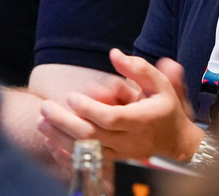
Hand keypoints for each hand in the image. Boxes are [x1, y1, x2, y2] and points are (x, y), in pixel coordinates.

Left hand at [38, 49, 204, 165]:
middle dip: (65, 122)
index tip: (71, 96)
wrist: (176, 142)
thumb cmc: (166, 109)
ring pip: (87, 152)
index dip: (89, 109)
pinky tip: (51, 143)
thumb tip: (115, 54)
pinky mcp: (114, 164)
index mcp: (143, 120)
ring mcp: (122, 156)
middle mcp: (131, 141)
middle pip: (93, 136)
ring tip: (42, 123)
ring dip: (60, 138)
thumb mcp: (161, 84)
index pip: (112, 118)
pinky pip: (87, 163)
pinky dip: (66, 156)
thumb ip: (139, 69)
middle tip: (46, 108)